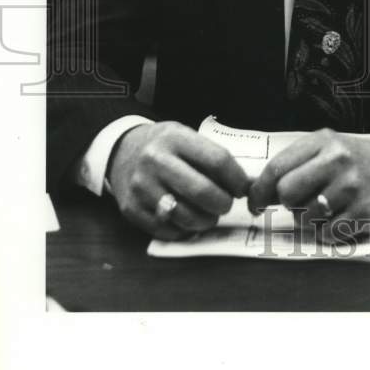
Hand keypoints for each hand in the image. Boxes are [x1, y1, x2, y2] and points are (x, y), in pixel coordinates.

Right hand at [107, 121, 249, 239]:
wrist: (121, 151)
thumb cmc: (164, 146)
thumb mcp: (187, 138)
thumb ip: (214, 159)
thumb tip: (249, 184)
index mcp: (175, 138)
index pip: (217, 160)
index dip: (237, 179)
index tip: (243, 188)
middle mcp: (155, 160)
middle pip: (202, 191)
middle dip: (223, 203)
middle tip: (226, 204)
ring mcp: (141, 187)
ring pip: (186, 216)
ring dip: (206, 221)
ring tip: (209, 214)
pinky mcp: (131, 210)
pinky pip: (168, 231)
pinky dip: (184, 230)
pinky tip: (187, 220)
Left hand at [247, 129, 369, 240]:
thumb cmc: (354, 161)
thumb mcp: (325, 147)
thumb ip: (293, 163)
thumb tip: (254, 190)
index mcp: (323, 142)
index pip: (277, 168)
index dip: (259, 190)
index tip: (255, 203)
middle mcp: (338, 161)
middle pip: (287, 193)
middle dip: (287, 204)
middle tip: (298, 203)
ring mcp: (353, 187)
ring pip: (305, 217)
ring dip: (308, 219)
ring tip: (324, 208)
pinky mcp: (365, 212)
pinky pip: (327, 233)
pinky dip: (326, 231)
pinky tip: (338, 218)